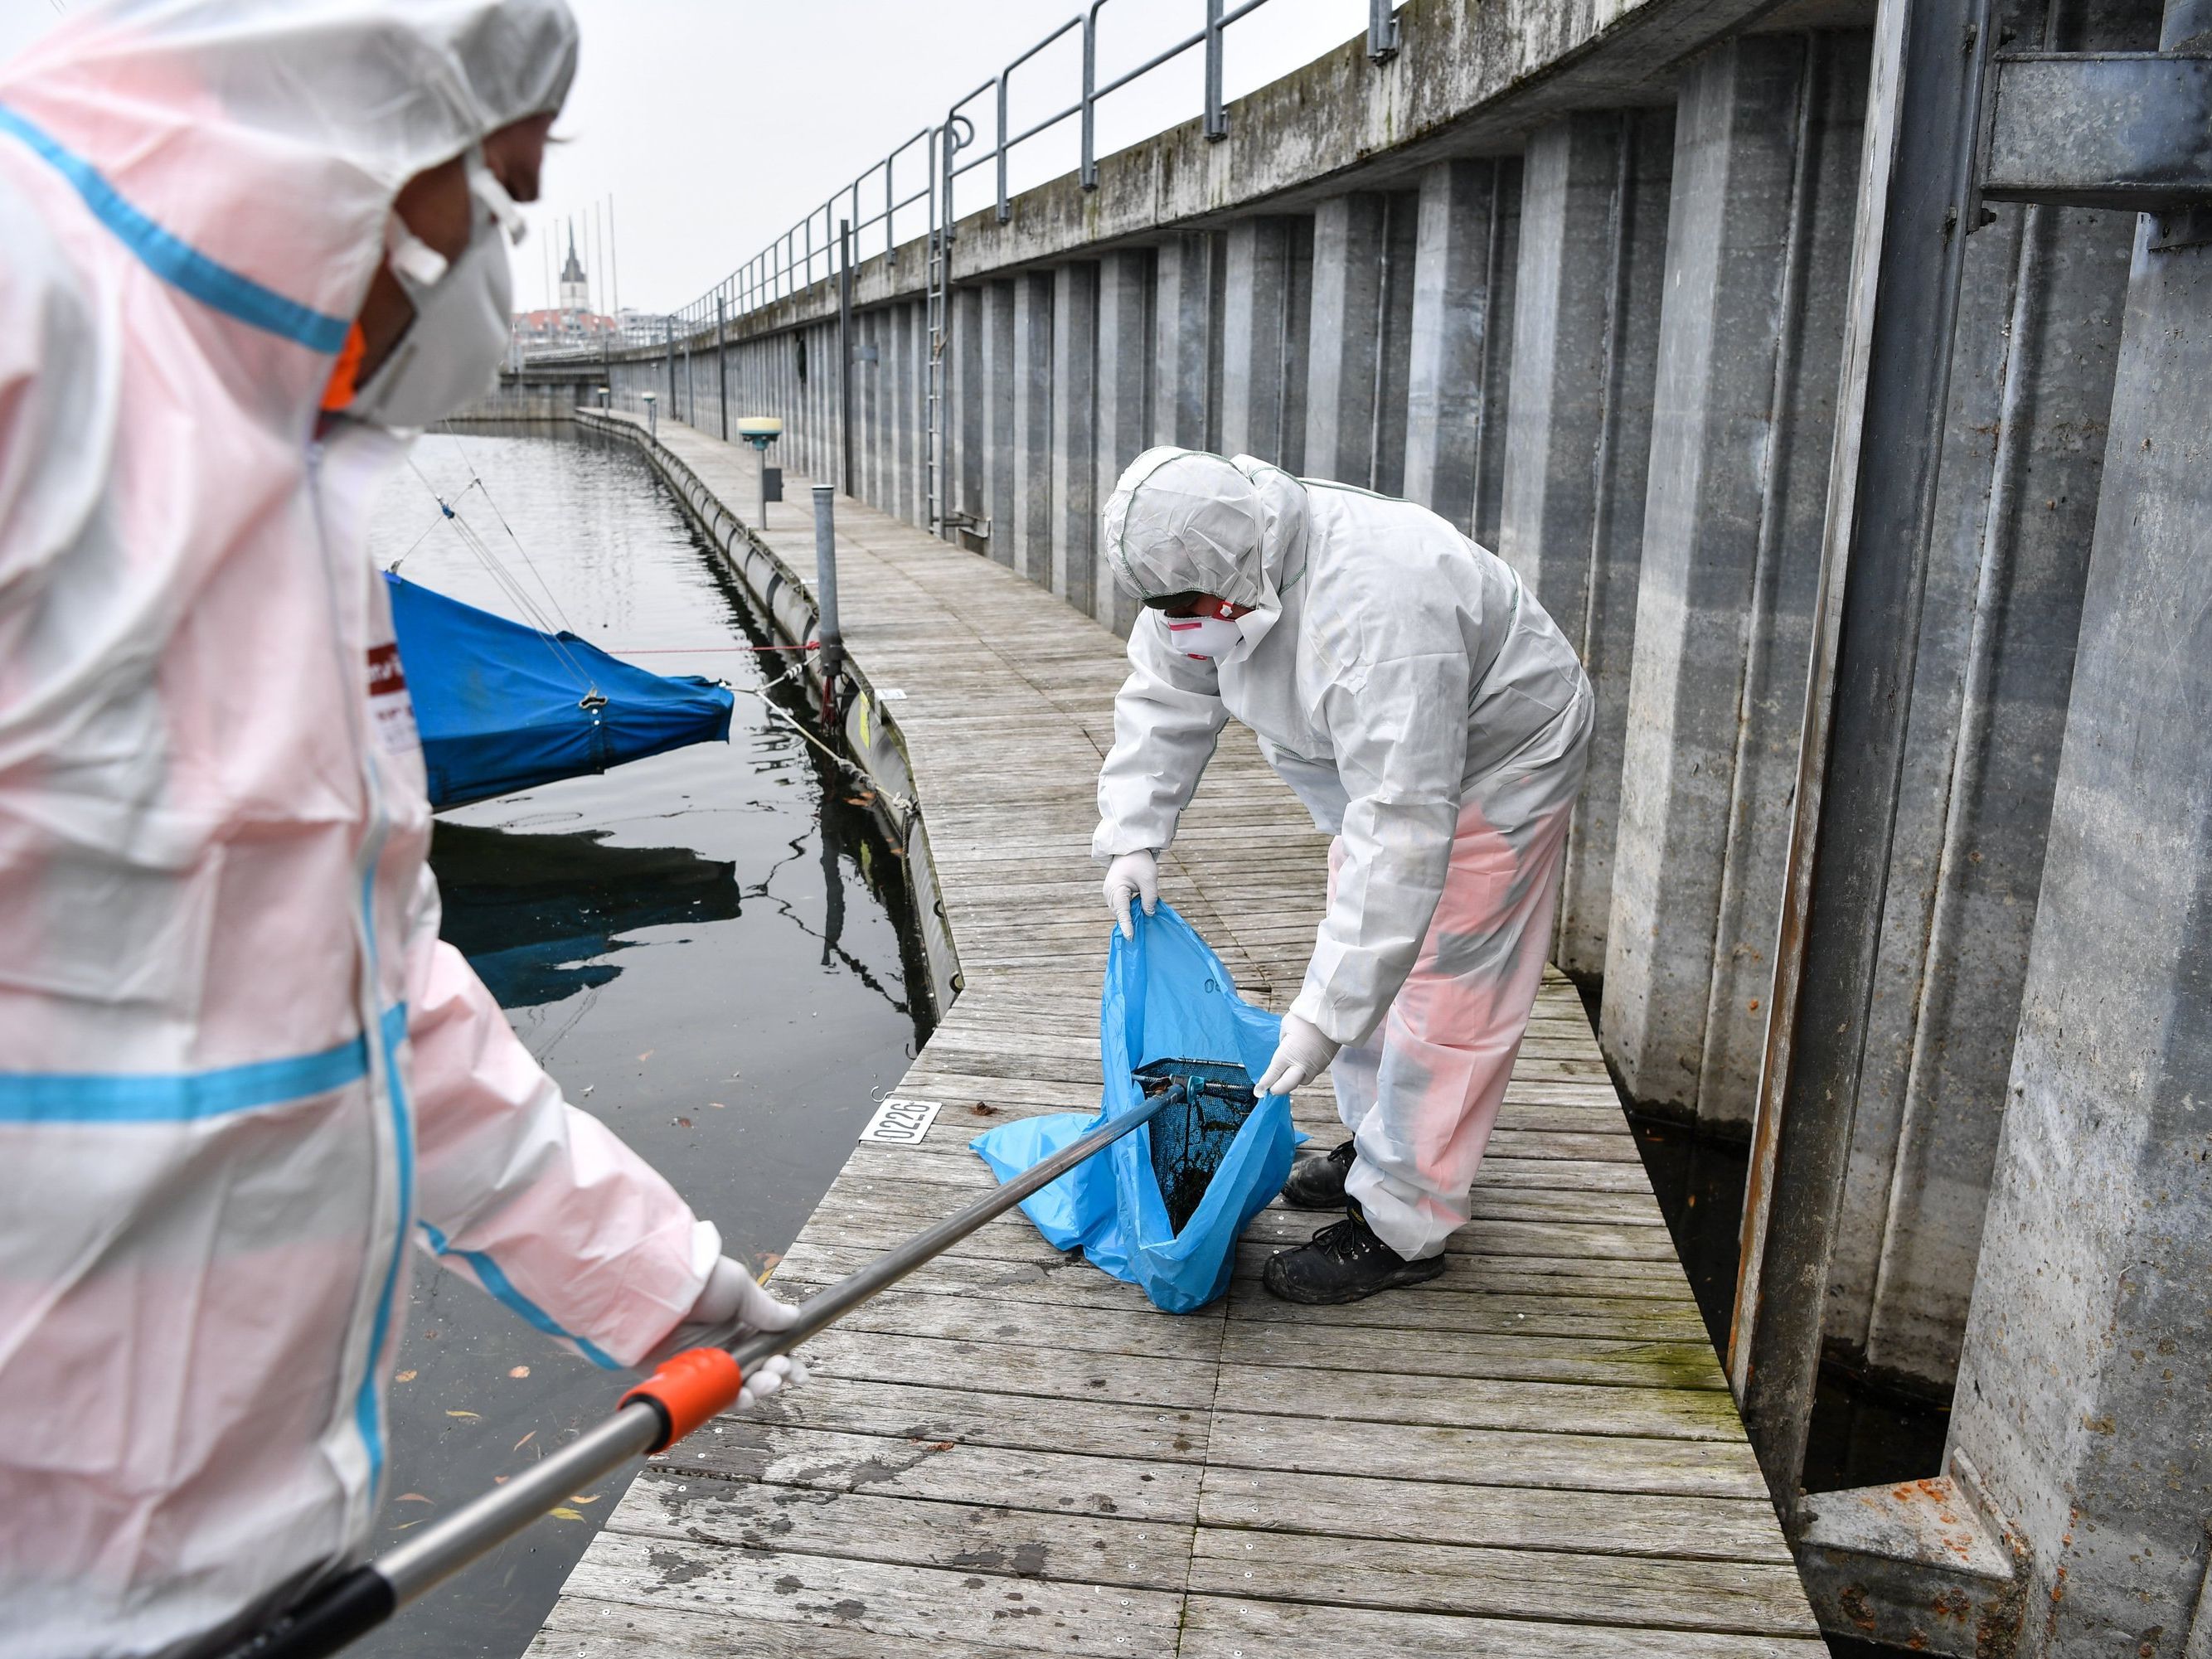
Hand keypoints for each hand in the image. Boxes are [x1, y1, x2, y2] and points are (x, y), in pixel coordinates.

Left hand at [659, 1256, 809, 1408]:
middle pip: (758, 1374)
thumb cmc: (699, 1282)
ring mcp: (706, 1366)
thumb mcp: (740, 1287)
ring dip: (758, 1390)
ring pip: (739, 1389)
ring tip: (764, 1382)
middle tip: (779, 1372)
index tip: (799, 1374)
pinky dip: (730, 1401)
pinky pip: (713, 1399)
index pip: (770, 1350)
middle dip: (775, 1377)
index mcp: (739, 1325)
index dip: (787, 1363)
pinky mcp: (687, 1380)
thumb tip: (793, 1319)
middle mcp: (724, 1347)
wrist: (658, 1292)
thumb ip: (766, 1310)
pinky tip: (743, 1396)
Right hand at [1103, 849, 1158, 939]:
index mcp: (1116, 890)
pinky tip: (1138, 910)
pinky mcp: (1113, 893)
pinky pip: (1120, 906)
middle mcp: (1109, 894)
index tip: (1130, 938)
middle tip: (1142, 929)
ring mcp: (1109, 894)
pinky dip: (1128, 910)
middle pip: (1120, 913)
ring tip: (1141, 918)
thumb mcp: (1149, 880)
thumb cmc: (1139, 862)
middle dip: (1130, 921)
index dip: (1127, 926)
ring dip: (1130, 915)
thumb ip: (1149, 898)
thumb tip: (1149, 914)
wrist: (1129, 850)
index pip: (1122, 912)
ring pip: (1120, 911)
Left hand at [1255, 1014, 1338, 1096]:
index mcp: (1287, 1055)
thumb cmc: (1306, 1017)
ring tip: (1288, 1074)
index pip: (1273, 1075)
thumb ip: (1283, 1041)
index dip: (1265, 1083)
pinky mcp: (1325, 1064)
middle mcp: (1301, 1065)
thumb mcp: (1286, 1026)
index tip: (1260, 1089)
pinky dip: (1305, 1073)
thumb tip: (1285, 1049)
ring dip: (1293, 1081)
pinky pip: (1313, 1074)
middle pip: (1286, 1086)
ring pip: (1302, 1082)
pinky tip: (1303, 1066)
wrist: (1331, 1015)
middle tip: (1272, 1088)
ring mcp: (1314, 1066)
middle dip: (1277, 1089)